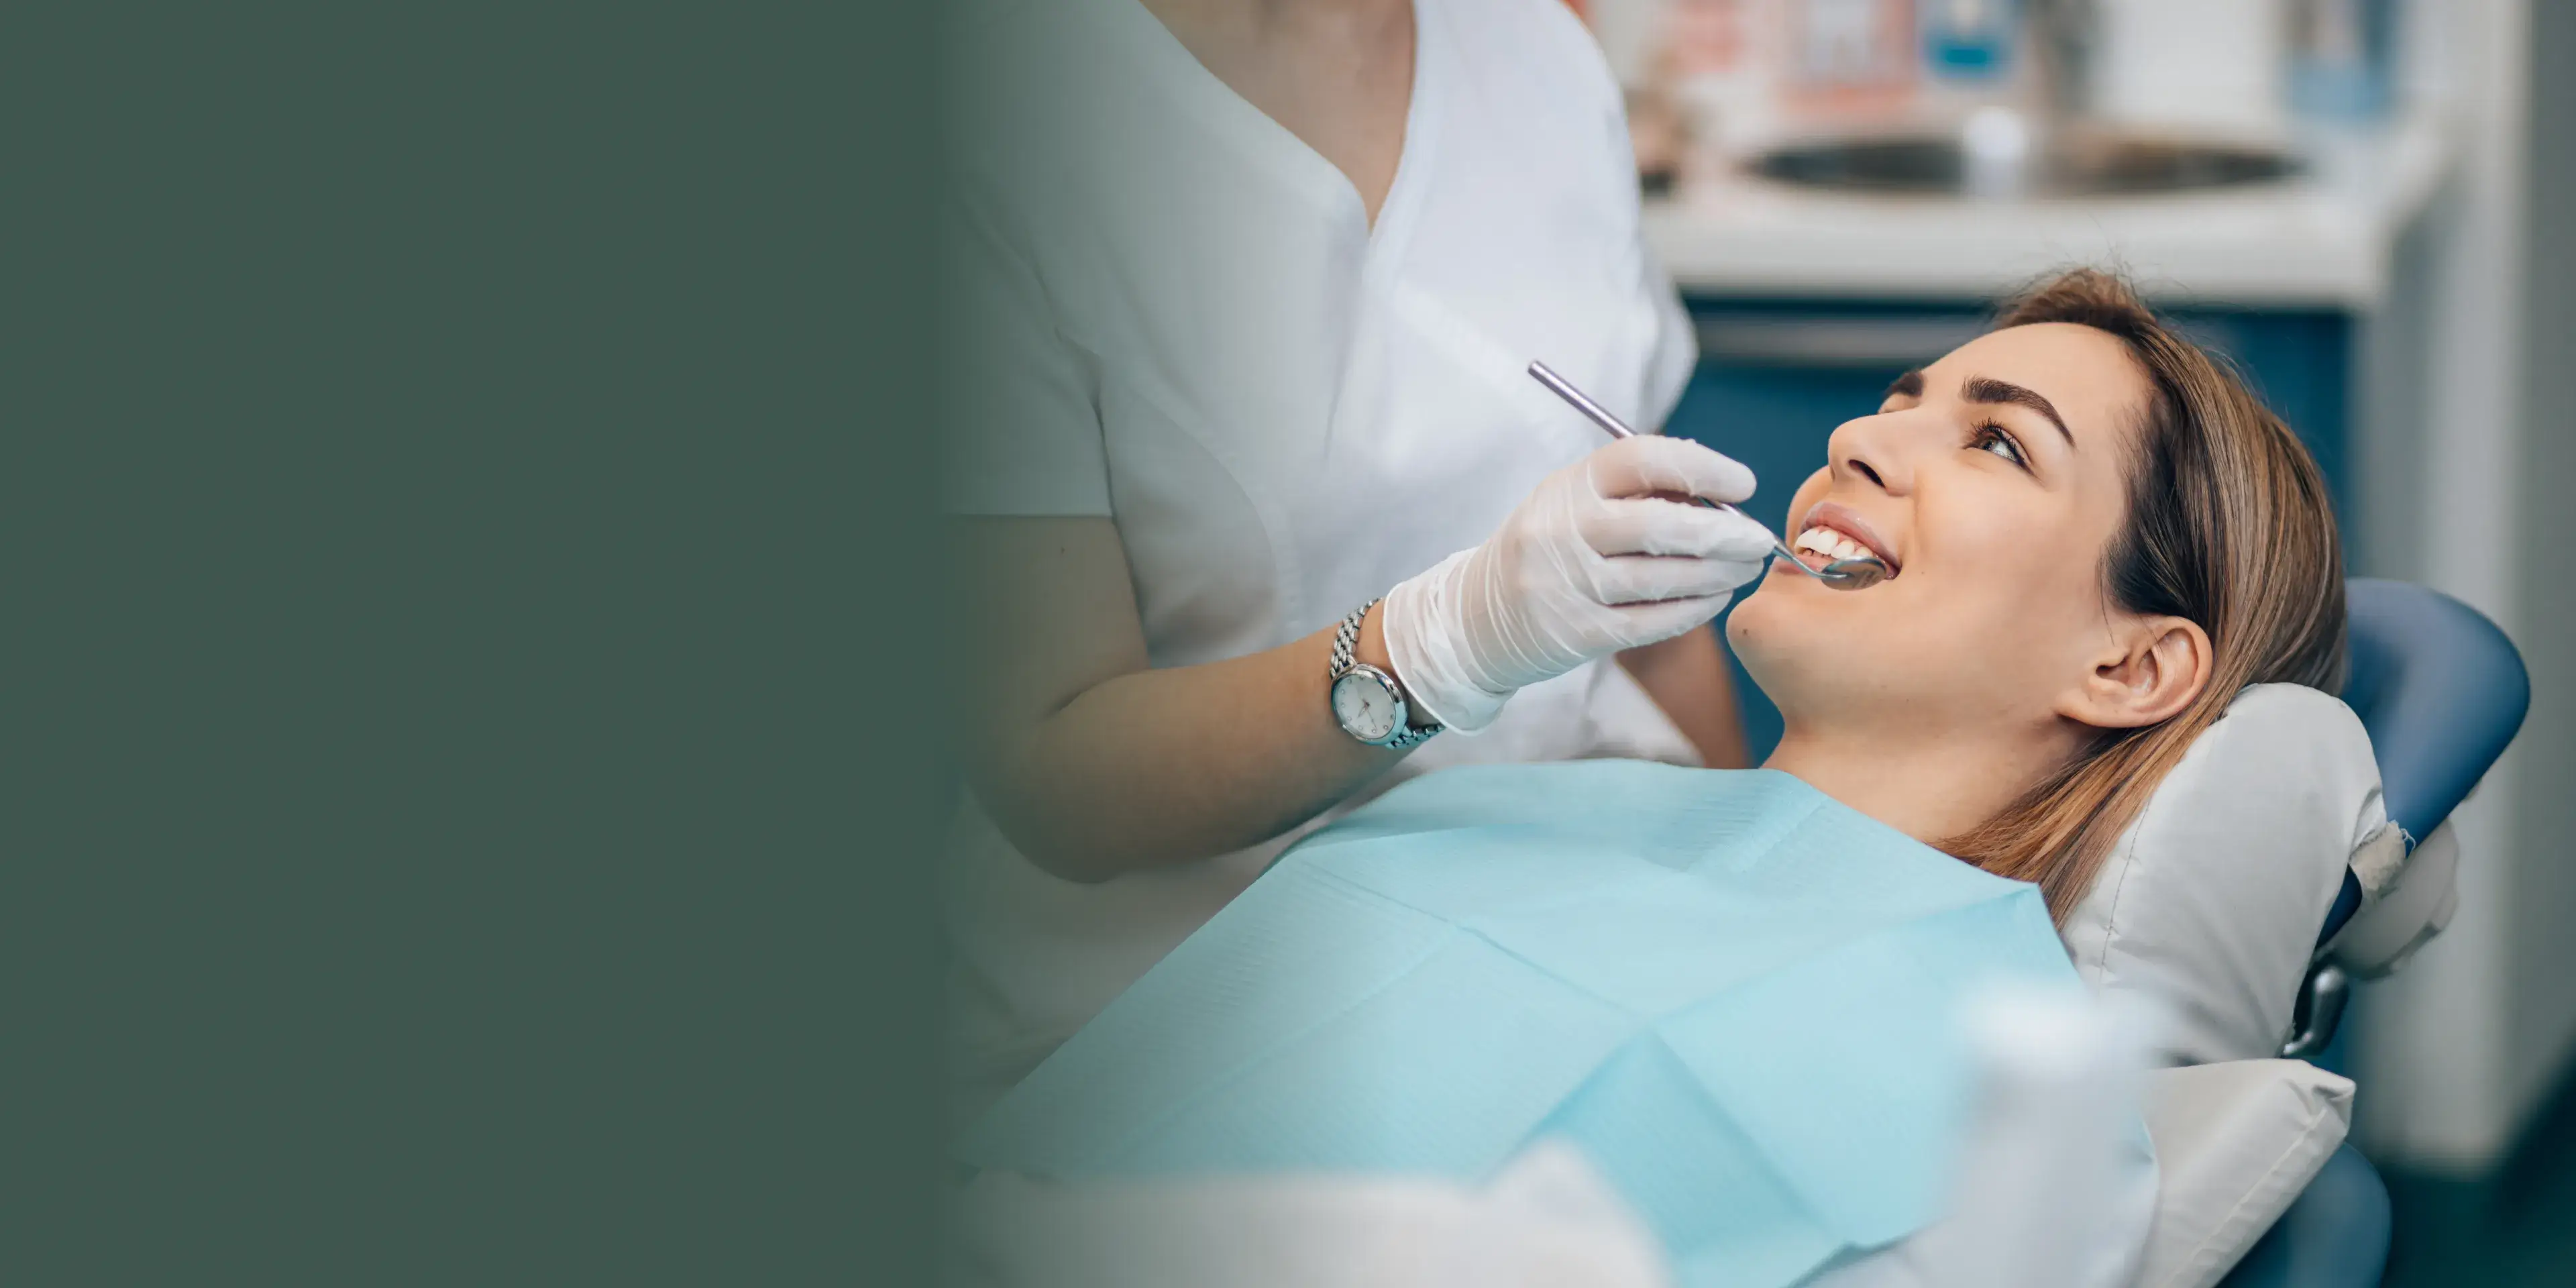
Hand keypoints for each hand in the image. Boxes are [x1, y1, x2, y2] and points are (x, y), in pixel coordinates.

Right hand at [1383, 434, 1771, 731]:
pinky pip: (1651, 621)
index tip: (1744, 483)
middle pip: (1660, 526)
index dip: (1701, 467)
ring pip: (1662, 579)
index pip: (1641, 459)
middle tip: (1760, 540)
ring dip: (1717, 575)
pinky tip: (1714, 600)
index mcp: (1568, 485)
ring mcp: (1566, 585)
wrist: (1476, 617)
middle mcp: (1562, 531)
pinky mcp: (1575, 634)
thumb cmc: (1549, 548)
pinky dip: (1692, 611)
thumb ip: (1637, 494)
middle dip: (1724, 533)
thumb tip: (1724, 498)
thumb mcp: (1575, 503)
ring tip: (1744, 569)